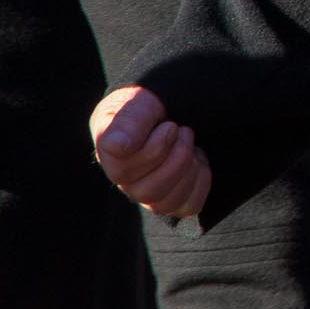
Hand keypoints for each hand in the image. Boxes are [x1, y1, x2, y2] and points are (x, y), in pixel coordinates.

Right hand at [90, 85, 209, 218]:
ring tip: (190, 144)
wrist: (174, 104)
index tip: (169, 125)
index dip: (155, 150)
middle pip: (146, 192)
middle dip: (176, 158)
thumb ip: (128, 121)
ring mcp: (147, 190)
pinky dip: (200, 182)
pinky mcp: (172, 197)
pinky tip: (198, 161)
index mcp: (109, 151)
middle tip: (183, 131)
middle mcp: (123, 177)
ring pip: (165, 203)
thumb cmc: (151, 102)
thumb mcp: (139, 101)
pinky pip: (187, 207)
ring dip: (187, 169)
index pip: (124, 170)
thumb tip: (115, 147)